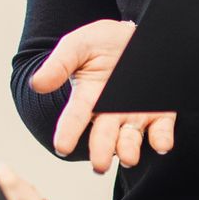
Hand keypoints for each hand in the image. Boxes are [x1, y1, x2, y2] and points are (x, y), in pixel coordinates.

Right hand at [29, 19, 176, 173]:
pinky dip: (161, 139)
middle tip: (99, 164)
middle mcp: (110, 113)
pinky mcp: (160, 113)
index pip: (74, 119)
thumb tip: (36, 84)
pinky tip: (161, 145)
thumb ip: (59, 65)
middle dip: (101, 151)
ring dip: (129, 150)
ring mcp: (134, 114)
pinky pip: (161, 130)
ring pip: (130, 139)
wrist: (135, 35)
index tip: (62, 146)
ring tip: (127, 157)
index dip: (68, 133)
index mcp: (87, 98)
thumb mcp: (77, 46)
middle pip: (104, 136)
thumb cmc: (101, 43)